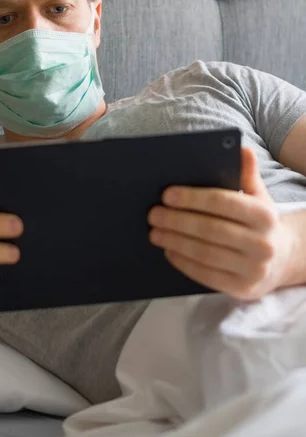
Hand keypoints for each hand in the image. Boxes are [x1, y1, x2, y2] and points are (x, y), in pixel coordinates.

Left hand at [147, 148, 294, 300]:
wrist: (282, 259)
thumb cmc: (259, 221)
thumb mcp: (258, 196)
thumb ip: (247, 174)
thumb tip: (241, 147)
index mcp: (265, 215)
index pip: (223, 202)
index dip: (192, 198)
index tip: (166, 195)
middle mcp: (263, 244)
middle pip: (209, 229)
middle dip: (176, 221)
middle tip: (153, 214)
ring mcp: (253, 269)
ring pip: (205, 253)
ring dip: (175, 241)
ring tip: (155, 232)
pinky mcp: (242, 289)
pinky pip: (206, 275)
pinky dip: (183, 262)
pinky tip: (169, 251)